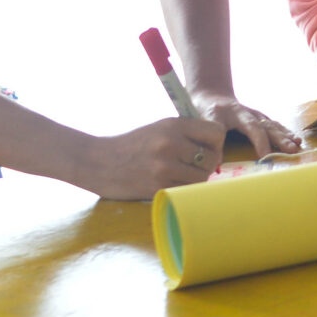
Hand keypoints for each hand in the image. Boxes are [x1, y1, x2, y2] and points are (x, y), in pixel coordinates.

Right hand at [78, 116, 229, 198]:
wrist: (99, 162)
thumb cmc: (133, 145)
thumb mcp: (160, 128)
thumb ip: (187, 134)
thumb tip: (217, 149)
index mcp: (174, 125)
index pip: (216, 133)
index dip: (216, 143)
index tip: (207, 149)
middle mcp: (171, 144)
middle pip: (213, 158)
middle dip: (208, 164)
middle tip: (194, 166)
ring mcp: (164, 166)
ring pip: (202, 177)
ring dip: (196, 179)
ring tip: (181, 175)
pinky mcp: (157, 186)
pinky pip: (186, 191)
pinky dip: (184, 190)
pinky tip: (172, 184)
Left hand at [201, 97, 302, 157]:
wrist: (215, 96)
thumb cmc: (211, 111)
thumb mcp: (210, 123)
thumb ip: (215, 142)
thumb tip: (216, 164)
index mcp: (240, 115)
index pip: (252, 128)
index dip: (260, 142)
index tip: (265, 155)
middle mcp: (253, 114)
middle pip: (269, 127)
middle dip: (281, 139)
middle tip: (291, 150)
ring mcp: (259, 116)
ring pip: (275, 126)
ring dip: (287, 136)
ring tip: (298, 145)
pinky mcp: (263, 119)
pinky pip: (276, 126)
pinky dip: (287, 133)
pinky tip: (296, 140)